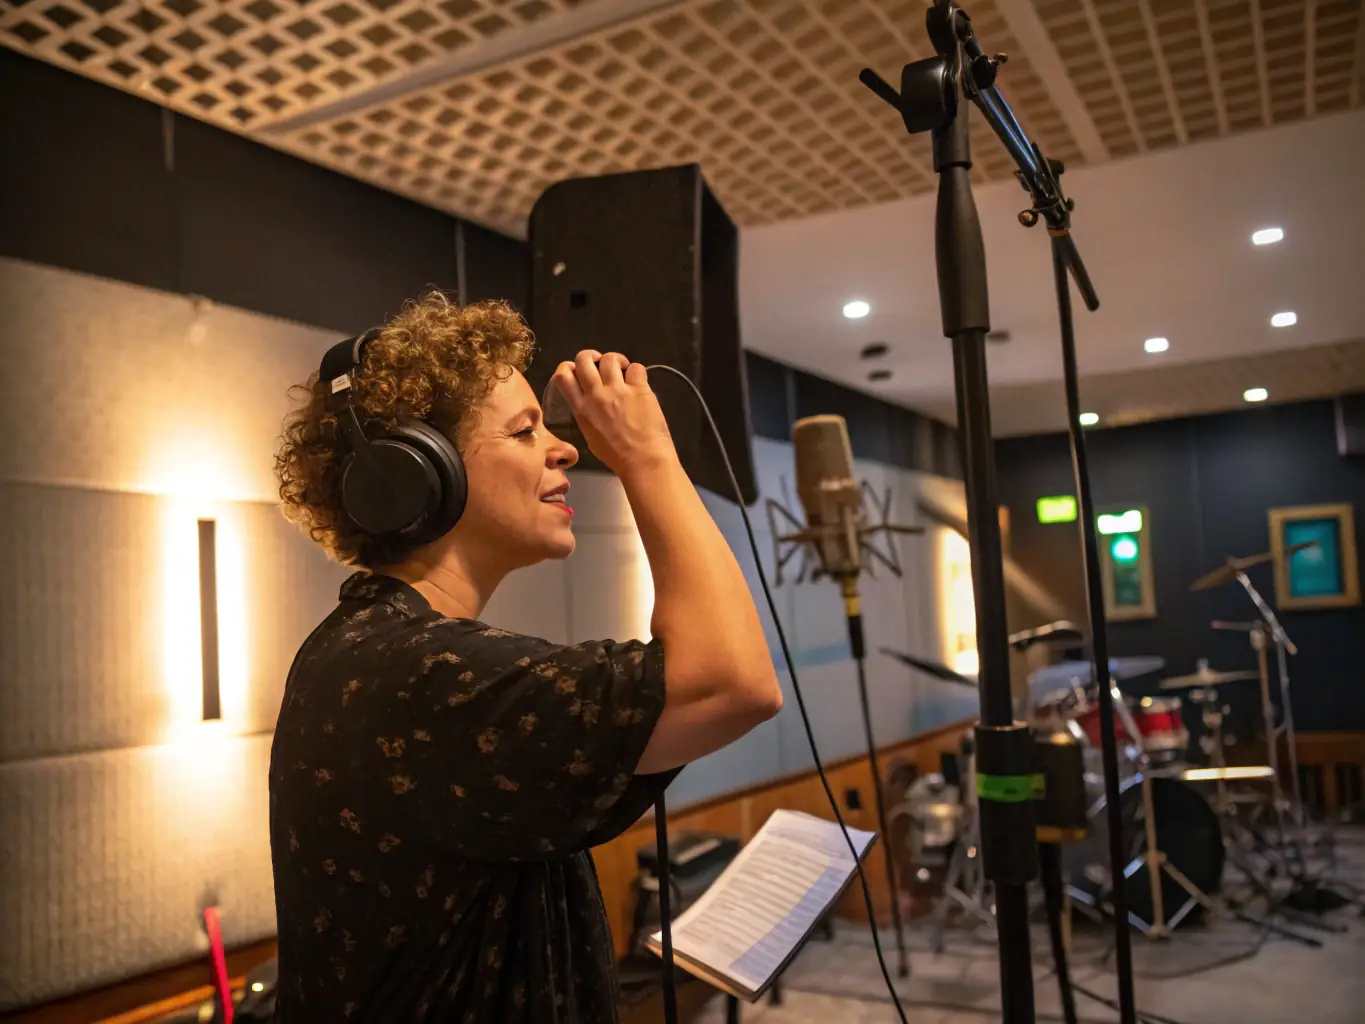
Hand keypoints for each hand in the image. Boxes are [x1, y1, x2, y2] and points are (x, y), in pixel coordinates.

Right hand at [548, 351, 676, 476]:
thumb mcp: (590, 435)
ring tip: (622, 369)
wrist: (643, 460)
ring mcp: (618, 390)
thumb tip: (591, 401)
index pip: (563, 375)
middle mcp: (596, 395)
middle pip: (584, 359)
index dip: (568, 367)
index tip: (578, 371)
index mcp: (581, 408)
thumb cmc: (616, 455)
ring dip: (615, 360)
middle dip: (591, 357)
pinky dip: (636, 371)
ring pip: (609, 358)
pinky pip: (636, 367)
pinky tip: (638, 382)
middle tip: (600, 364)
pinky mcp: (639, 389)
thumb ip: (587, 414)